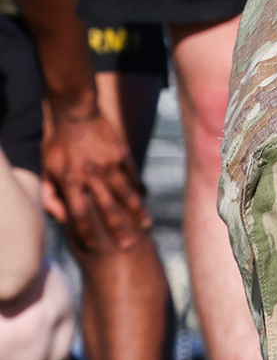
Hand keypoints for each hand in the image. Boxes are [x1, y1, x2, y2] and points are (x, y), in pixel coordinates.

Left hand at [41, 105, 148, 250]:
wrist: (76, 113)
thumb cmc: (57, 144)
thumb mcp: (46, 168)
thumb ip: (50, 194)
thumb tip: (59, 216)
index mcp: (70, 180)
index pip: (78, 213)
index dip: (85, 232)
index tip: (92, 247)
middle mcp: (91, 174)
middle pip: (106, 208)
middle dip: (118, 229)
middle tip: (128, 247)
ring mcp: (109, 164)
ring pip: (125, 193)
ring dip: (136, 211)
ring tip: (146, 225)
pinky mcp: (122, 154)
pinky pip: (132, 176)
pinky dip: (138, 189)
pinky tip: (144, 199)